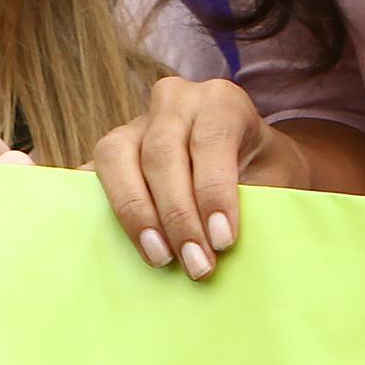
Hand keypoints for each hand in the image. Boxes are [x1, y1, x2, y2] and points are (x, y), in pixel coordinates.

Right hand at [91, 77, 307, 279]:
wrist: (251, 162)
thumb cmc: (263, 172)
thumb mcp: (275, 180)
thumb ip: (255, 202)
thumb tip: (225, 245)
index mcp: (222, 100)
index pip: (212, 139)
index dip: (214, 191)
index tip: (223, 240)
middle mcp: (176, 101)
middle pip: (162, 152)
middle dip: (177, 215)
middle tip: (196, 264)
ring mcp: (136, 122)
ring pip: (117, 155)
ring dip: (136, 212)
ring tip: (160, 258)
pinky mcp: (111, 150)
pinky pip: (89, 173)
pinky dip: (92, 203)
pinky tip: (102, 238)